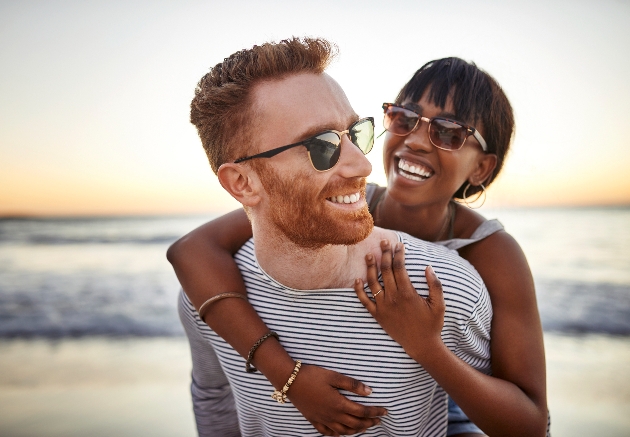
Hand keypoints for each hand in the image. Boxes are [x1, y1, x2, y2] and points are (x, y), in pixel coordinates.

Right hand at [287, 364, 386, 435]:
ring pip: (343, 431)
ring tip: (365, 428)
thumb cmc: (312, 375)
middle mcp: (332, 415)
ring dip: (356, 430)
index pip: (362, 412)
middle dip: (369, 423)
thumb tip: (369, 391)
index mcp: (339, 404)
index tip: (385, 411)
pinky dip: (338, 434)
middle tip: (378, 421)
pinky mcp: (314, 420)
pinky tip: (342, 433)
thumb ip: (352, 384)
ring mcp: (323, 420)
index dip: (375, 412)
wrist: (289, 381)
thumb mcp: (333, 376)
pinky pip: (328, 433)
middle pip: (355, 424)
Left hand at [354, 240, 444, 362]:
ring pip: (373, 282)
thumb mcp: (439, 304)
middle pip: (385, 271)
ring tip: (369, 255)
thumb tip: (428, 267)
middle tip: (383, 242)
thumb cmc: (432, 324)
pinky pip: (364, 301)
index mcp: (408, 293)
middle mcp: (393, 298)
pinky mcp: (377, 316)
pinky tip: (357, 280)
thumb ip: (435, 285)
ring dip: (370, 267)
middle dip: (385, 254)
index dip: (398, 254)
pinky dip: (359, 290)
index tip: (399, 245)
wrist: (421, 346)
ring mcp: (383, 307)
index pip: (399, 268)